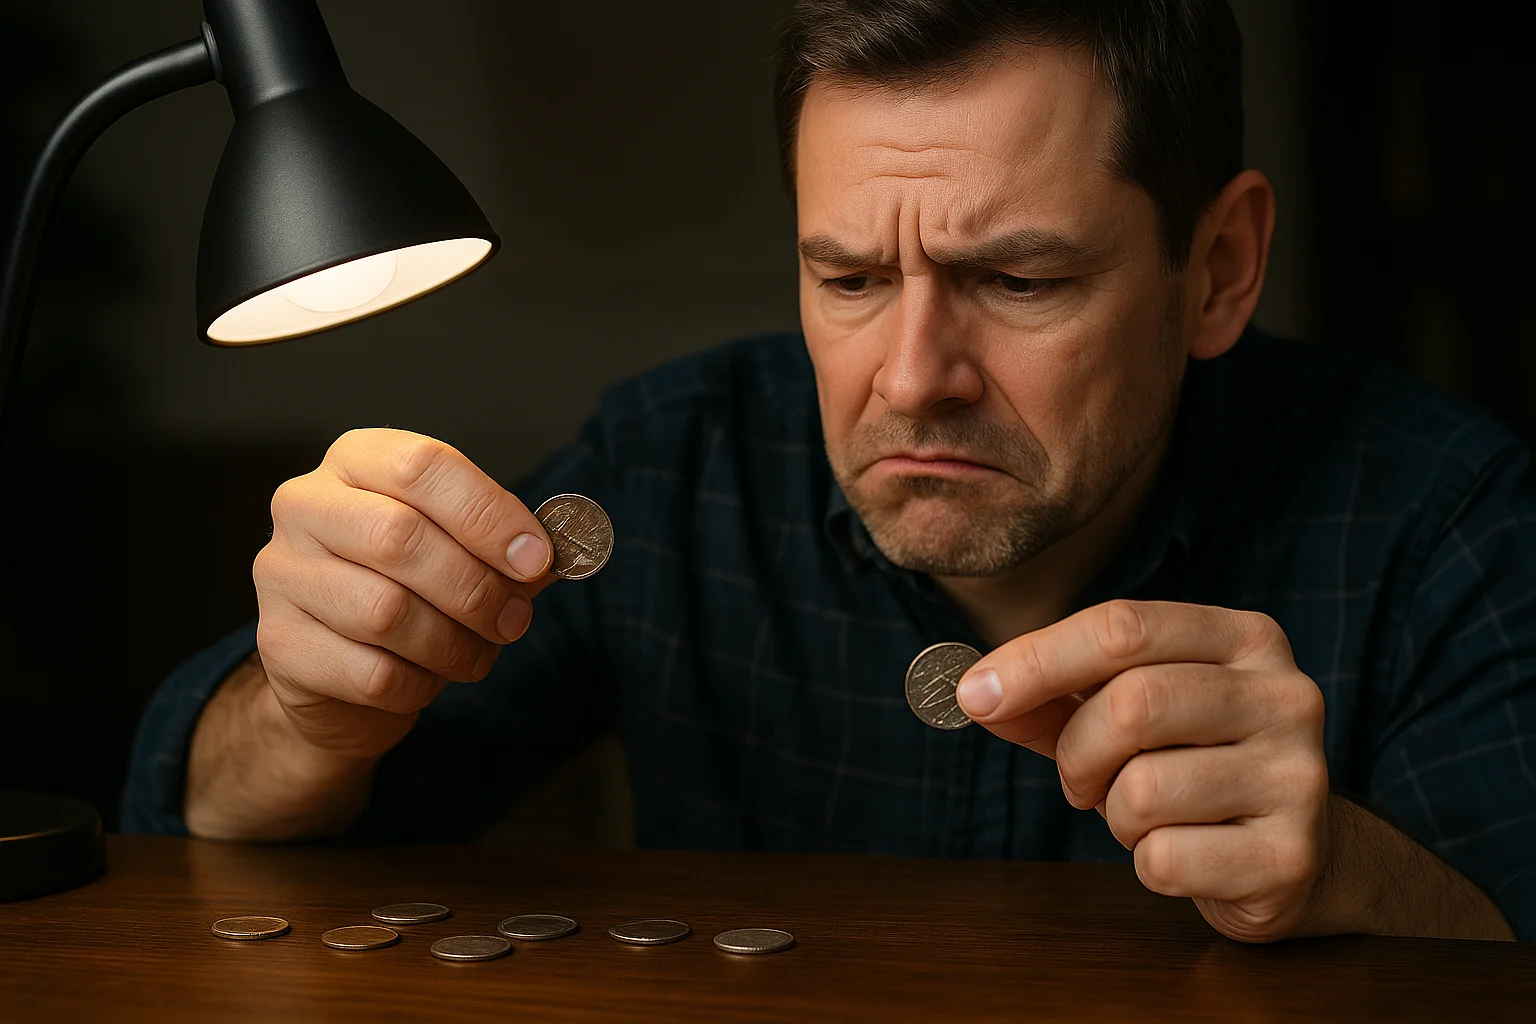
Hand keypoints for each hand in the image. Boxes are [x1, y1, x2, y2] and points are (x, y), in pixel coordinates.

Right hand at [252, 428, 557, 761]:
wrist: (339, 674)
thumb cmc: (411, 592)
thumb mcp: (460, 551)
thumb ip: (504, 548)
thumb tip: (551, 555)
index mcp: (357, 461)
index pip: (422, 467)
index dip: (487, 514)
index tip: (535, 557)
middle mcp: (305, 505)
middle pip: (399, 538)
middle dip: (475, 588)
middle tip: (514, 619)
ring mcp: (281, 574)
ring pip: (386, 612)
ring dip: (454, 643)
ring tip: (477, 651)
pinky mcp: (278, 644)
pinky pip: (372, 673)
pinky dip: (419, 684)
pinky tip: (427, 677)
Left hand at [955, 600, 1330, 941]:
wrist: (1296, 857)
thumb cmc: (1192, 765)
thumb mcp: (1124, 713)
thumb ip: (1051, 696)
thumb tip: (974, 692)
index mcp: (1245, 639)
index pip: (1123, 626)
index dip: (1035, 659)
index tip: (974, 693)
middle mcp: (1285, 696)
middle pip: (1130, 703)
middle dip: (1076, 751)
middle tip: (1080, 779)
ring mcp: (1298, 776)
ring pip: (1143, 788)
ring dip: (1114, 813)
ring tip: (1145, 814)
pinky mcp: (1290, 857)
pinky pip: (1165, 858)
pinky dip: (1147, 863)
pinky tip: (1184, 852)